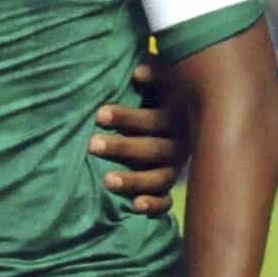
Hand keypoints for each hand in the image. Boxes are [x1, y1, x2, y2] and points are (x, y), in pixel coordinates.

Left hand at [92, 60, 182, 216]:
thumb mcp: (159, 83)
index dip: (129, 117)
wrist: (185, 117)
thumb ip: (154, 75)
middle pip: (154, 148)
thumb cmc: (157, 95)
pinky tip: (135, 206)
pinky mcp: (168, 187)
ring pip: (160, 177)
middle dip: (123, 147)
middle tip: (92, 144)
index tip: (99, 115)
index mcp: (177, 118)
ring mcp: (174, 167)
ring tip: (107, 181)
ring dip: (135, 180)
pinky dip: (154, 205)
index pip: (155, 119)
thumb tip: (138, 70)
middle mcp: (179, 143)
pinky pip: (166, 201)